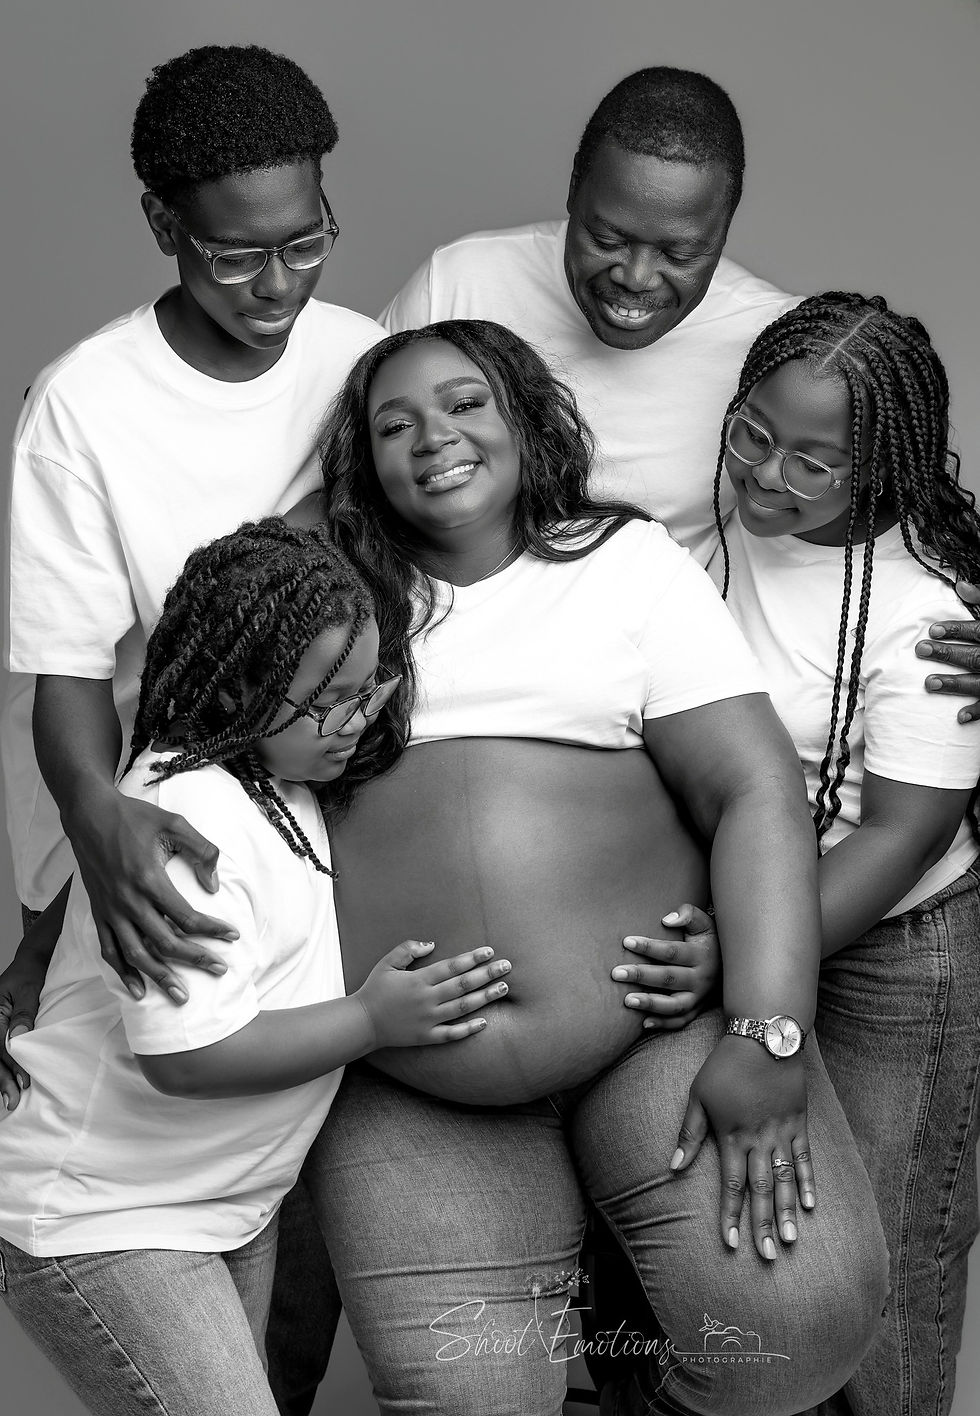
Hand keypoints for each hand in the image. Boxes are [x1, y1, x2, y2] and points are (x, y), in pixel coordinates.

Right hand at [0, 947, 48, 1110]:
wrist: (31, 960)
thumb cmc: (31, 971)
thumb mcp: (29, 989)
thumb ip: (23, 1013)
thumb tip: (18, 1039)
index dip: (10, 1064)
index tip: (23, 1082)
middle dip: (2, 1078)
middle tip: (13, 1100)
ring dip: (0, 1077)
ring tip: (10, 1099)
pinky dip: (2, 1066)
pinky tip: (6, 1083)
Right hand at [64, 785, 236, 1003]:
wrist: (90, 814)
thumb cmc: (135, 817)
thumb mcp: (176, 823)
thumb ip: (202, 851)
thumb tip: (214, 886)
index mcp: (149, 880)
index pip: (186, 917)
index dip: (212, 930)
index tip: (232, 936)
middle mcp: (128, 901)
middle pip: (165, 943)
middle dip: (195, 959)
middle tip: (220, 970)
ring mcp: (110, 910)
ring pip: (137, 954)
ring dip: (160, 977)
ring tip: (181, 995)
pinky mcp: (98, 912)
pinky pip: (109, 950)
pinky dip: (123, 973)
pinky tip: (138, 990)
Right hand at [356, 941, 511, 1047]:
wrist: (362, 1022)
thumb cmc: (375, 989)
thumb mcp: (387, 962)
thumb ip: (408, 949)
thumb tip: (432, 944)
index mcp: (418, 980)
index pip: (452, 966)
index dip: (472, 958)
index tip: (490, 951)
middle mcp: (426, 999)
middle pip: (463, 985)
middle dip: (487, 975)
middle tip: (507, 967)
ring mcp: (428, 1020)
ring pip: (462, 1008)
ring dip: (485, 998)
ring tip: (503, 988)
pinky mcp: (426, 1037)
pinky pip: (451, 1034)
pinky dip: (468, 1029)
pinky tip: (484, 1022)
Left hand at [611, 904, 719, 1030]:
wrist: (733, 966)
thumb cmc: (708, 940)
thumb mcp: (705, 923)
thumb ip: (688, 915)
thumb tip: (667, 919)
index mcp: (701, 955)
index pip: (672, 951)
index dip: (649, 947)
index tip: (626, 942)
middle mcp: (701, 978)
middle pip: (669, 978)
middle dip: (641, 976)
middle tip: (616, 973)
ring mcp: (699, 997)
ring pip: (675, 1005)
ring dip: (650, 1003)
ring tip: (627, 1000)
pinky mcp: (697, 1010)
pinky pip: (681, 1021)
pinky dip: (663, 1024)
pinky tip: (643, 1023)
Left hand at [670, 1035, 814, 1261]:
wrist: (763, 1036)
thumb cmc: (725, 1065)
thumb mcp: (698, 1095)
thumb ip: (689, 1133)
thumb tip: (672, 1166)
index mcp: (732, 1135)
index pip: (731, 1185)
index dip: (730, 1216)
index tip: (729, 1244)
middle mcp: (759, 1139)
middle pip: (761, 1190)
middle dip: (763, 1225)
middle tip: (769, 1257)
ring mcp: (782, 1132)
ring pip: (786, 1179)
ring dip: (789, 1211)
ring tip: (792, 1241)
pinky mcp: (799, 1122)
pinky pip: (806, 1158)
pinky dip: (809, 1182)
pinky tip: (811, 1206)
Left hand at [916, 585, 979, 723]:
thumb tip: (960, 586)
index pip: (978, 630)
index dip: (956, 630)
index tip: (933, 629)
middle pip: (975, 656)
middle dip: (948, 654)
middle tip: (922, 649)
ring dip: (955, 684)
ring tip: (929, 682)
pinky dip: (977, 711)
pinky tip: (960, 716)